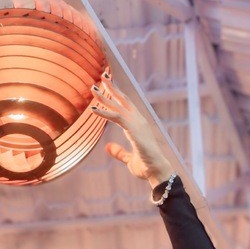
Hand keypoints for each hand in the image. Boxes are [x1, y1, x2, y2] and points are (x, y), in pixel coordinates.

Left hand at [90, 71, 173, 188]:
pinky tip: (93, 109)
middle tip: (101, 76)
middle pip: (124, 100)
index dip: (116, 96)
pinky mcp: (134, 130)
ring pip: (118, 105)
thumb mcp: (128, 159)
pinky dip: (104, 112)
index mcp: (138, 126)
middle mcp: (139, 121)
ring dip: (105, 96)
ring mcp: (137, 124)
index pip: (126, 106)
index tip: (106, 87)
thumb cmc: (146, 167)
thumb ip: (118, 152)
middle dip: (112, 88)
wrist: (157, 172)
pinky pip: (117, 117)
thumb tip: (108, 147)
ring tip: (92, 88)